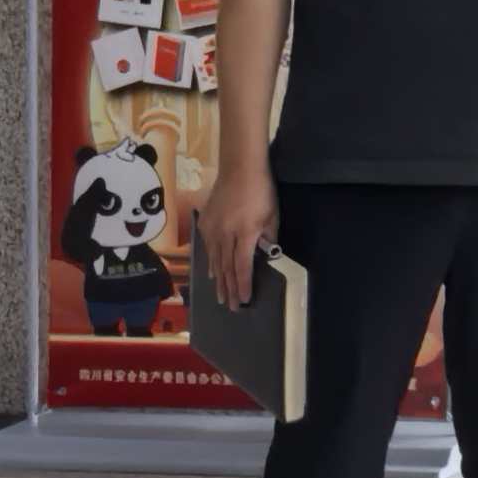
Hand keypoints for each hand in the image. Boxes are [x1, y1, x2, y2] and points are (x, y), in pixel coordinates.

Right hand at [200, 169, 278, 309]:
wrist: (239, 169)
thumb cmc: (262, 191)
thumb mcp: (272, 215)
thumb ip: (268, 237)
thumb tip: (266, 256)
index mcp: (245, 234)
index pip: (243, 266)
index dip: (243, 285)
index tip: (243, 301)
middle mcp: (225, 235)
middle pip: (227, 268)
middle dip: (230, 289)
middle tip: (231, 308)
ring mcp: (212, 230)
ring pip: (215, 261)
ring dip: (219, 281)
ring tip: (221, 297)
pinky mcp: (205, 224)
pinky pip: (207, 249)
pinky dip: (211, 263)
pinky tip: (212, 274)